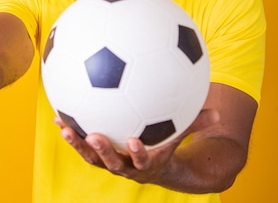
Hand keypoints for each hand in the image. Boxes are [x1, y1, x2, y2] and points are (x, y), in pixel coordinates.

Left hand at [55, 108, 218, 183]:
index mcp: (146, 161)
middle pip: (112, 162)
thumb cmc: (166, 143)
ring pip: (91, 157)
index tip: (136, 141)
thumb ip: (195, 123)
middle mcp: (125, 165)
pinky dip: (71, 132)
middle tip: (96, 136)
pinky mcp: (97, 155)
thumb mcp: (180, 134)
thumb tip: (218, 113)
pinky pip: (82, 144)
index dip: (139, 154)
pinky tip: (59, 116)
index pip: (143, 160)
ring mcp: (109, 162)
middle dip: (103, 151)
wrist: (152, 166)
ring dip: (79, 144)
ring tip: (67, 128)